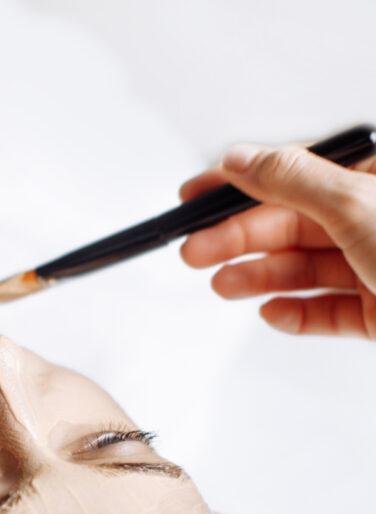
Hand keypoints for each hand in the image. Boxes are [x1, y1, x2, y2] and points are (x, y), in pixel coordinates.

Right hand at [179, 140, 375, 338]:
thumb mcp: (357, 205)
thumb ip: (293, 181)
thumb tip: (241, 161)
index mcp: (374, 175)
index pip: (292, 174)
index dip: (237, 186)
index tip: (194, 197)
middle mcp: (373, 218)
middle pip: (292, 225)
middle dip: (239, 239)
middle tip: (196, 250)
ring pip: (305, 269)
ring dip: (259, 277)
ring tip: (222, 285)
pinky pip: (326, 312)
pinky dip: (296, 314)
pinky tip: (271, 311)